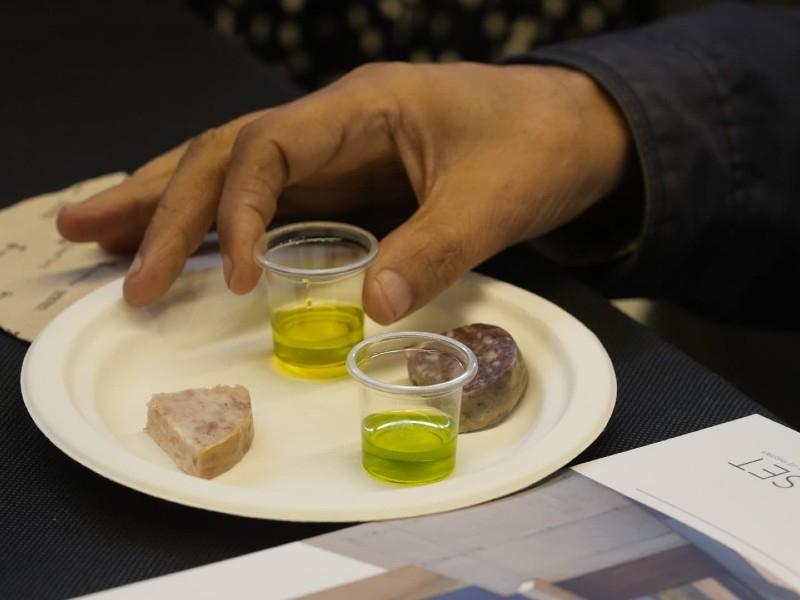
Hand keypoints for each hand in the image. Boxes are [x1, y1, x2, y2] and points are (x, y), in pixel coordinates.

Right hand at [57, 62, 630, 323]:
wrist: (576, 130)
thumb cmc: (541, 146)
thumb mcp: (496, 199)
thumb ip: (435, 247)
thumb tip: (371, 308)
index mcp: (364, 108)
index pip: (267, 146)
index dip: (236, 209)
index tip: (230, 276)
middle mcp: (337, 124)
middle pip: (224, 152)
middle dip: (157, 198)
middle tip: (89, 238)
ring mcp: (338, 152)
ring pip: (233, 171)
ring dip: (167, 203)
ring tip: (99, 233)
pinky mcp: (350, 182)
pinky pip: (270, 200)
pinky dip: (222, 225)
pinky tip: (188, 246)